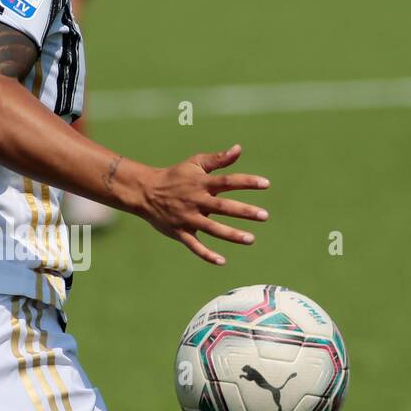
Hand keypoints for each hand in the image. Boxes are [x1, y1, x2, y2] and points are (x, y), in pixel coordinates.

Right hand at [140, 145, 269, 264]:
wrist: (145, 191)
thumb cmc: (174, 176)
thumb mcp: (195, 163)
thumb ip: (218, 159)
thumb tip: (239, 149)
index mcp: (201, 183)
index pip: (228, 181)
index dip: (247, 182)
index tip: (266, 184)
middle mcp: (196, 200)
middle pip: (223, 206)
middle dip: (244, 211)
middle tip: (264, 215)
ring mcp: (187, 217)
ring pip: (212, 228)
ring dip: (231, 234)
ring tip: (251, 239)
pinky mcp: (180, 231)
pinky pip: (194, 245)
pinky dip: (206, 254)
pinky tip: (222, 261)